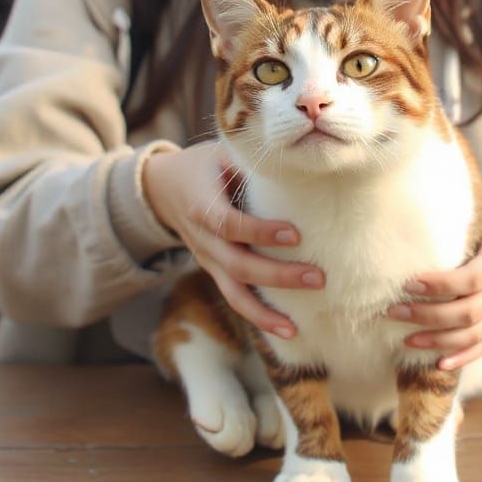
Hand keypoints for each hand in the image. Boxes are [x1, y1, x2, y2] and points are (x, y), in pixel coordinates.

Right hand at [142, 141, 324, 338]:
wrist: (163, 188)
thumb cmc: (205, 165)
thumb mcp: (221, 152)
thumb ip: (250, 159)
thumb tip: (296, 159)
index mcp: (202, 204)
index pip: (230, 224)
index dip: (260, 232)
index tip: (296, 233)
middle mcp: (203, 238)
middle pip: (238, 265)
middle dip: (278, 275)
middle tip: (318, 277)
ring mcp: (207, 260)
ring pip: (233, 293)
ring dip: (265, 312)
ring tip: (297, 326)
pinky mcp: (215, 271)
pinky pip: (235, 298)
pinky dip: (258, 317)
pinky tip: (288, 329)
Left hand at [387, 200, 481, 370]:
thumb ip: (455, 212)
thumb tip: (409, 204)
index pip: (473, 278)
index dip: (440, 286)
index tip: (408, 284)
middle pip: (470, 312)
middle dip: (429, 315)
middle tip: (394, 311)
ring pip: (475, 334)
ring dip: (439, 340)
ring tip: (405, 339)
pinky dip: (462, 357)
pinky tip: (437, 364)